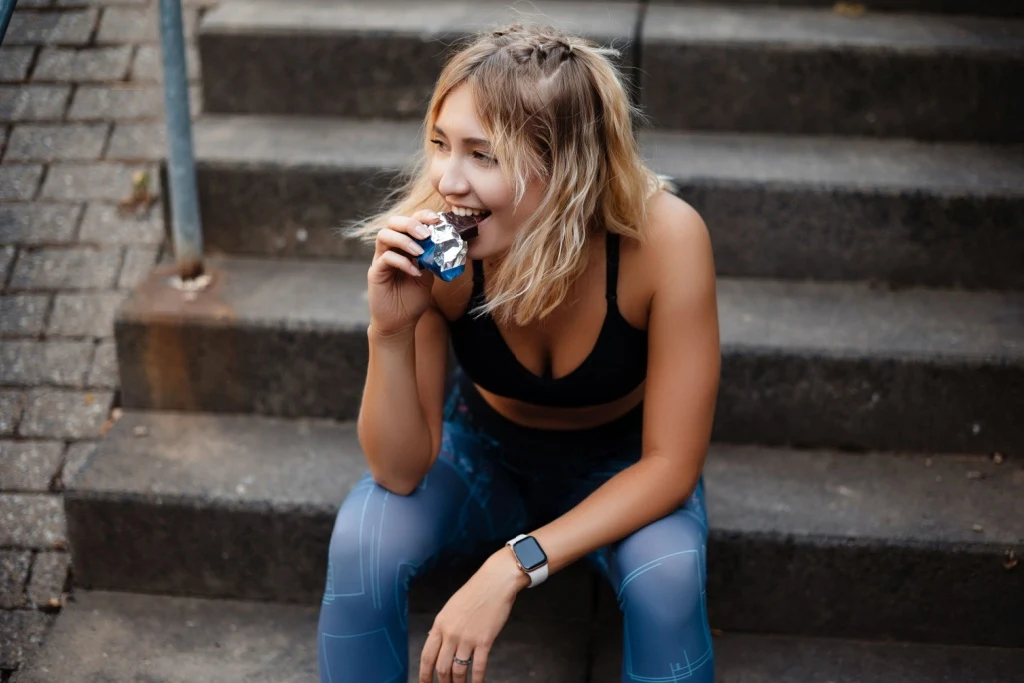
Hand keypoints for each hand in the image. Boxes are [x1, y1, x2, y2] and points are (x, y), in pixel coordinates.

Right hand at [367, 209, 439, 336]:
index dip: (422, 216)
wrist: (401, 321)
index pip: (410, 220)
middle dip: (411, 224)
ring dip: (404, 240)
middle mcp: (390, 248)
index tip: (438, 220)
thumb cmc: (413, 297)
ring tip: (420, 252)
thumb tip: (450, 244)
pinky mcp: (375, 272)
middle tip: (426, 234)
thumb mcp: (429, 275)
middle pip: (393, 222)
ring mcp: (380, 259)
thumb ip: (434, 259)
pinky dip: (402, 262)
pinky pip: (385, 259)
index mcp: (404, 244)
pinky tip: (415, 271)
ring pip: (384, 236)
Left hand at [419, 549, 528, 682]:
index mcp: (440, 624)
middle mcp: (451, 633)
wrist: (495, 582)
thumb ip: (443, 627)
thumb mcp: (451, 608)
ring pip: (458, 671)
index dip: (424, 675)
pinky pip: (477, 667)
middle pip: (441, 667)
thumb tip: (436, 644)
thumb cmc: (474, 593)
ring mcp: (467, 638)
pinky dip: (476, 680)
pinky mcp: (484, 641)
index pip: (427, 656)